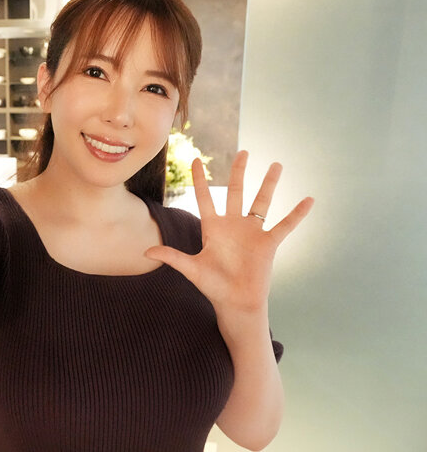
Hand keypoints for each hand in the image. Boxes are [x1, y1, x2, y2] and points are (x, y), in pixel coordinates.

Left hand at [145, 151, 313, 316]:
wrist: (235, 303)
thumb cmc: (213, 287)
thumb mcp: (191, 269)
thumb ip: (172, 257)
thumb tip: (146, 251)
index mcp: (213, 228)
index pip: (204, 197)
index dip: (200, 179)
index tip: (196, 160)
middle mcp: (233, 225)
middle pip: (236, 192)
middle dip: (239, 172)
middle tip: (243, 151)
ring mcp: (252, 233)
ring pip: (261, 202)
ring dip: (269, 184)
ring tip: (277, 164)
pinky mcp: (268, 244)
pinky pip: (285, 225)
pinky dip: (297, 214)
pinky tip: (309, 200)